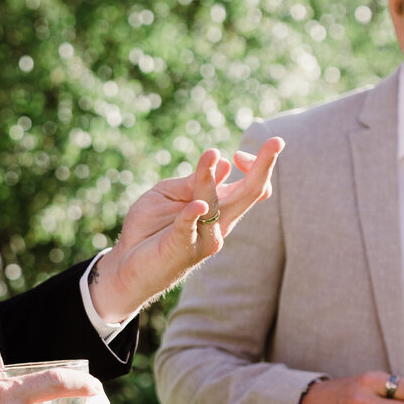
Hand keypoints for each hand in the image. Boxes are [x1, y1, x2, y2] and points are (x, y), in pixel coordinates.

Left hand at [88, 137, 283, 324]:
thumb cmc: (149, 228)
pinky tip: (197, 205)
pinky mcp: (183, 249)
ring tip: (209, 155)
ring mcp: (204, 238)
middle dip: (264, 166)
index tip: (240, 154)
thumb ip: (192, 182)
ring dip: (210, 179)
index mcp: (219, 208)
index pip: (252, 187)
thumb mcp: (168, 194)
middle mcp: (219, 223)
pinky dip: (193, 214)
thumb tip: (225, 163)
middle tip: (277, 141)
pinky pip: (190, 227)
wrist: (126, 262)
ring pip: (216, 203)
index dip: (257, 165)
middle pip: (251, 193)